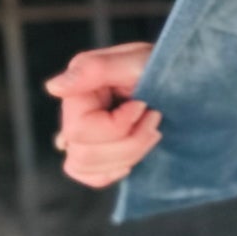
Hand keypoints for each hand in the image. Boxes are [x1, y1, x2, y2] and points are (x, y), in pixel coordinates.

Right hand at [44, 41, 161, 188]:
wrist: (183, 79)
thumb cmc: (161, 65)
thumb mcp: (135, 61)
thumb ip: (93, 69)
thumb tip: (53, 87)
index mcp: (78, 89)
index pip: (79, 130)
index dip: (117, 126)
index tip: (143, 106)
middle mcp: (74, 112)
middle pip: (84, 155)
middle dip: (130, 143)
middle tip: (155, 119)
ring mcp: (82, 133)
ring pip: (86, 167)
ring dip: (128, 156)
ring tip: (151, 131)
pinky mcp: (96, 148)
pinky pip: (89, 175)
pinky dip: (112, 171)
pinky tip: (132, 156)